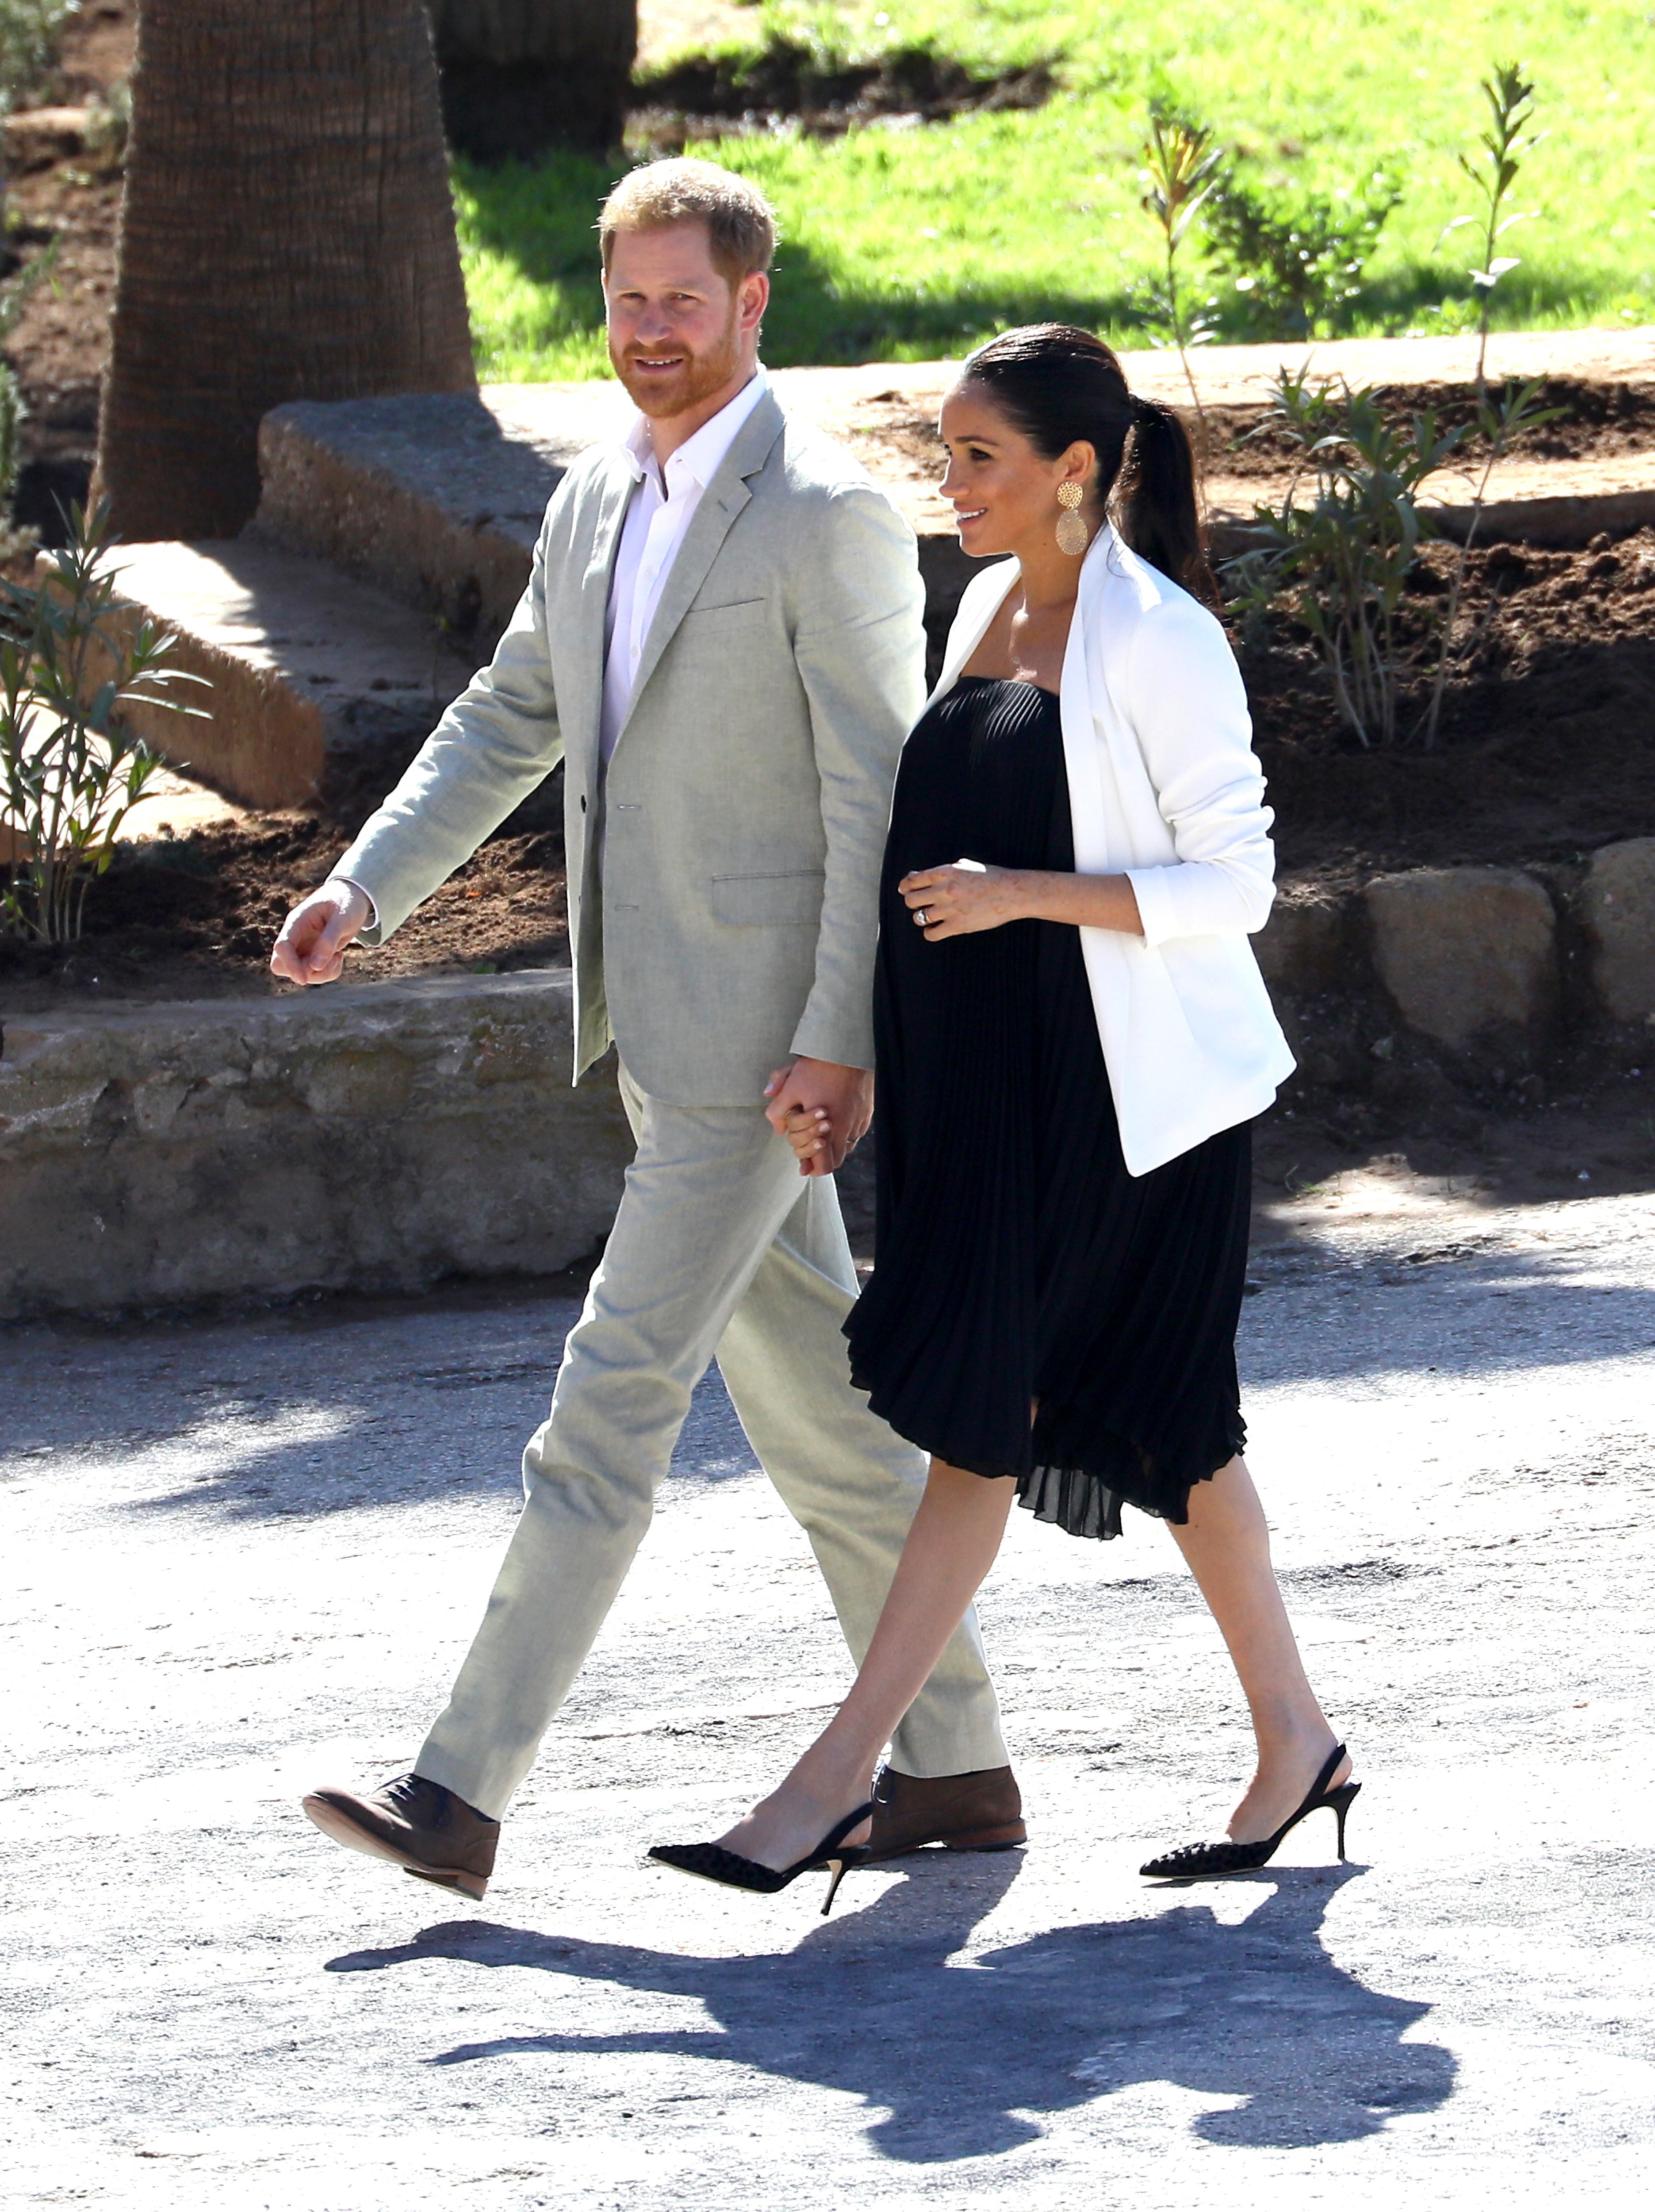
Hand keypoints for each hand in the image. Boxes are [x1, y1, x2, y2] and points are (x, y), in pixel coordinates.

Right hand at [270, 878, 370, 985]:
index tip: (303, 980)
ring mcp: (302, 947)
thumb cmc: (346, 902)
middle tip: (330, 960)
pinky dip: (328, 972)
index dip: (289, 965)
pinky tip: (339, 956)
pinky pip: (314, 973)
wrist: (353, 898)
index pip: (282, 947)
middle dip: (305, 972)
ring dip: (321, 973)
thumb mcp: (342, 918)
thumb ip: (329, 940)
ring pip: (300, 973)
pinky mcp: (312, 955)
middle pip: (282, 965)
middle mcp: (295, 936)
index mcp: (296, 922)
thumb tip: (315, 966)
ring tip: (339, 955)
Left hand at [763, 1056, 873, 1177]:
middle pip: (837, 1160)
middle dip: (823, 1157)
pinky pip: (857, 1131)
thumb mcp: (790, 1088)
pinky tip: (837, 1117)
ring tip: (824, 1131)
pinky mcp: (867, 1111)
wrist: (846, 1050)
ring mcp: (859, 1121)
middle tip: (812, 1146)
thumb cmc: (817, 1068)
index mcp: (826, 1130)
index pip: (825, 1166)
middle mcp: (846, 1130)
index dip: (813, 1168)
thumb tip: (777, 1129)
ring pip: (848, 1145)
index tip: (805, 1165)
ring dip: (835, 1144)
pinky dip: (847, 1131)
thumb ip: (777, 1111)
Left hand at [899, 858, 1027, 939]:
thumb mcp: (965, 866)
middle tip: (920, 904)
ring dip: (922, 917)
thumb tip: (917, 875)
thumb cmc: (991, 877)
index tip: (905, 890)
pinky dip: (930, 933)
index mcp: (945, 873)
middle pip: (911, 900)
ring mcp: (950, 909)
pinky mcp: (957, 926)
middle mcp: (944, 890)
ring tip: (930, 917)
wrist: (1012, 893)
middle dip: (912, 902)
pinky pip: (931, 934)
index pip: (912, 880)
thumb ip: (942, 871)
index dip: (905, 886)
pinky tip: (936, 929)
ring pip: (919, 917)